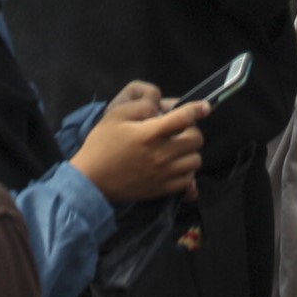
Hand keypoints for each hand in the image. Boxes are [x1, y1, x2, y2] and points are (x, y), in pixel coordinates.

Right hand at [72, 80, 208, 204]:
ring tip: (178, 148)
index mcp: (151, 134)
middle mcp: (162, 154)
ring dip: (190, 151)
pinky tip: (176, 166)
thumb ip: (141, 106)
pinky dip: (186, 172)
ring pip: (195, 161)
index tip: (204, 107)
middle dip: (191, 130)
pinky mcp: (162, 190)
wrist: (91, 180)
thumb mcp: (116, 115)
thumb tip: (160, 106)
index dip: (197, 109)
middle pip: (196, 139)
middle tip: (180, 129)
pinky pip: (188, 181)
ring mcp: (164, 174)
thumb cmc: (101, 145)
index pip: (184, 118)